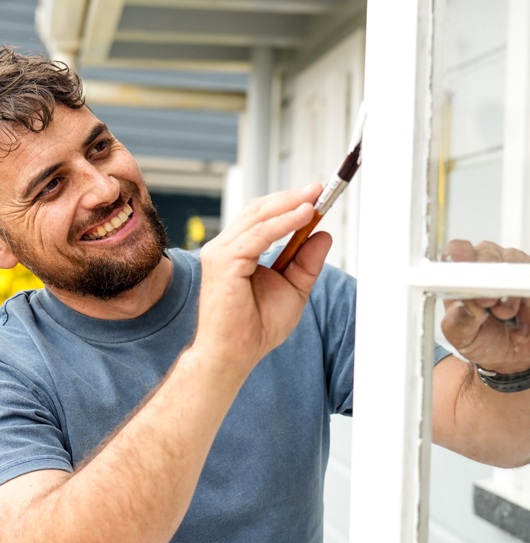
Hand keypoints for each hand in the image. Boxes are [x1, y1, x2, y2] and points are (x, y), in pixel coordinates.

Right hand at [194, 184, 331, 373]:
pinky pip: (258, 235)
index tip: (315, 195)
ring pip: (258, 216)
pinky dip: (283, 223)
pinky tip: (304, 216)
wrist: (233, 355)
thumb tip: (323, 234)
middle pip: (258, 210)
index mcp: (235, 252)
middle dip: (291, 196)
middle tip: (319, 188)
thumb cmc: (255, 328)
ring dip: (290, 204)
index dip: (287, 203)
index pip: (260, 217)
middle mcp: (223, 248)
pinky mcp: (224, 262)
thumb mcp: (293, 289)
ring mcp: (220, 253)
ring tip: (315, 197)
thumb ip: (306, 262)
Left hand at [440, 240, 529, 373]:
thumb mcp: (461, 335)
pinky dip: (529, 305)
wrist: (509, 357)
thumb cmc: (480, 339)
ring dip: (511, 294)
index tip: (465, 275)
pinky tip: (523, 322)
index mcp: (462, 274)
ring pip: (516, 265)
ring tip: (505, 316)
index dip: (460, 256)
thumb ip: (459, 319)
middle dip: (488, 280)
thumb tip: (464, 304)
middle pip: (488, 252)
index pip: (457, 250)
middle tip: (488, 305)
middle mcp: (487, 264)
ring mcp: (514, 270)